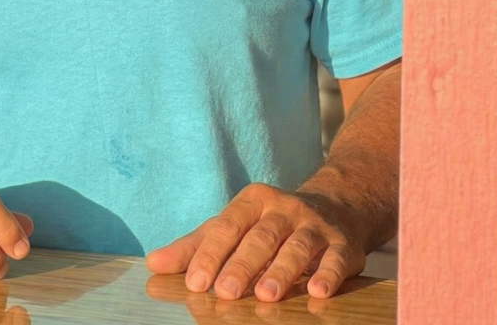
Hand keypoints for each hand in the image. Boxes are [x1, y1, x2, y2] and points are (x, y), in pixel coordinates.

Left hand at [145, 183, 365, 301]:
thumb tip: (153, 264)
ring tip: (266, 296)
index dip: (211, 253)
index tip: (196, 283)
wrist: (334, 208)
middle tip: (225, 293)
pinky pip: (335, 258)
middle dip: (242, 265)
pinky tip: (318, 292)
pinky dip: (327, 274)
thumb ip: (196, 246)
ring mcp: (314, 224)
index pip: (227, 226)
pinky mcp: (343, 244)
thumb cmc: (268, 224)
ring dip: (281, 270)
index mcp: (252, 201)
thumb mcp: (233, 227)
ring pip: (296, 246)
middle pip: (260, 237)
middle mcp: (283, 208)